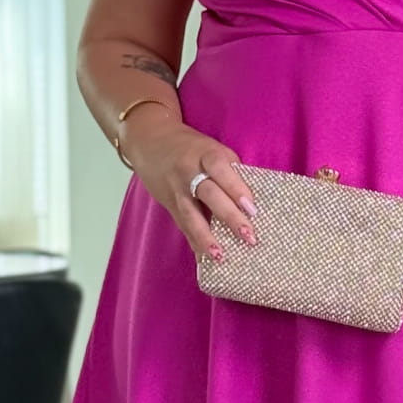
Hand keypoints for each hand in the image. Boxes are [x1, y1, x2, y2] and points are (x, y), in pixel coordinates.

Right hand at [122, 107, 257, 261]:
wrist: (150, 141)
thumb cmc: (191, 147)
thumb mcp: (212, 149)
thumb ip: (230, 171)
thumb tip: (252, 200)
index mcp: (204, 154)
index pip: (221, 170)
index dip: (236, 188)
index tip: (252, 208)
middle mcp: (188, 172)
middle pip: (209, 194)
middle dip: (229, 217)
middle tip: (249, 237)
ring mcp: (176, 190)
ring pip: (190, 214)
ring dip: (205, 237)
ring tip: (220, 256)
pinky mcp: (168, 204)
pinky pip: (182, 226)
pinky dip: (194, 243)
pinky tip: (204, 261)